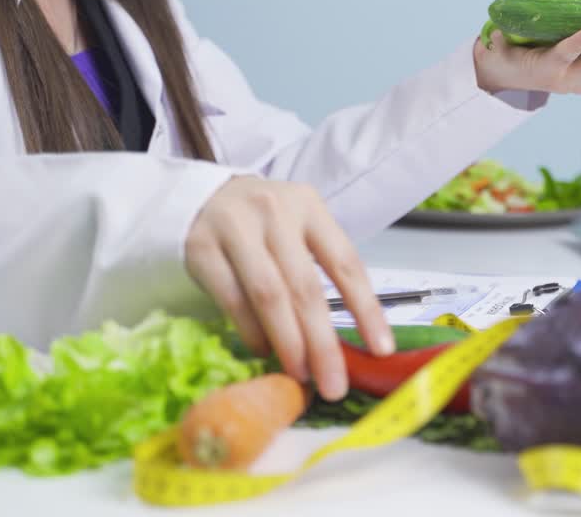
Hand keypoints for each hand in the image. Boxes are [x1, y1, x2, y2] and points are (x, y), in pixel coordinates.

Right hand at [184, 176, 393, 400]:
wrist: (200, 196)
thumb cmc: (260, 222)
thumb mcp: (295, 228)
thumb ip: (316, 269)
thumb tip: (339, 341)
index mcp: (309, 206)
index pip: (345, 263)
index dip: (366, 309)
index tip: (380, 349)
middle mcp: (275, 212)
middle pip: (305, 287)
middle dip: (323, 343)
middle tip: (334, 384)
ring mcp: (236, 227)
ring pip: (269, 296)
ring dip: (288, 342)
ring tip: (301, 374)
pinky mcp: (202, 248)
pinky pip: (233, 299)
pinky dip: (252, 332)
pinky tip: (265, 351)